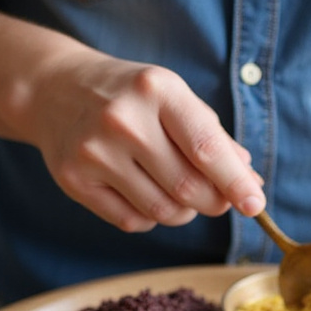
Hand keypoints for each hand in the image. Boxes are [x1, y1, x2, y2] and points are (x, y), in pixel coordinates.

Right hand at [26, 49, 265, 231]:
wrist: (54, 90)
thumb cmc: (129, 96)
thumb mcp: (172, 98)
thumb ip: (212, 138)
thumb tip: (250, 182)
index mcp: (157, 90)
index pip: (207, 148)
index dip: (236, 183)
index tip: (256, 205)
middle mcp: (123, 120)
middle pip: (188, 188)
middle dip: (213, 202)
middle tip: (218, 200)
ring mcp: (95, 152)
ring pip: (163, 210)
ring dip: (183, 212)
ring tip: (177, 191)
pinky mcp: (75, 180)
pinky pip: (133, 221)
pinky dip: (150, 216)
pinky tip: (143, 192)